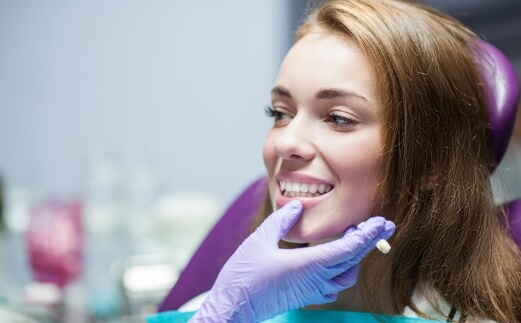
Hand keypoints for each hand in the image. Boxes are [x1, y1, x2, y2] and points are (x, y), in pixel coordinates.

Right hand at [189, 200, 394, 321]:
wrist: (233, 307)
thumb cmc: (243, 275)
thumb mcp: (259, 240)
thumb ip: (281, 220)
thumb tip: (298, 205)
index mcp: (308, 264)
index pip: (348, 249)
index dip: (367, 235)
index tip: (382, 222)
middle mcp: (315, 279)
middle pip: (353, 260)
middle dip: (370, 241)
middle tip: (383, 225)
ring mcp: (311, 291)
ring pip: (346, 276)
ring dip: (356, 257)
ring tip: (357, 239)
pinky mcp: (305, 296)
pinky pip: (334, 286)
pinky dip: (342, 272)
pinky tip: (336, 262)